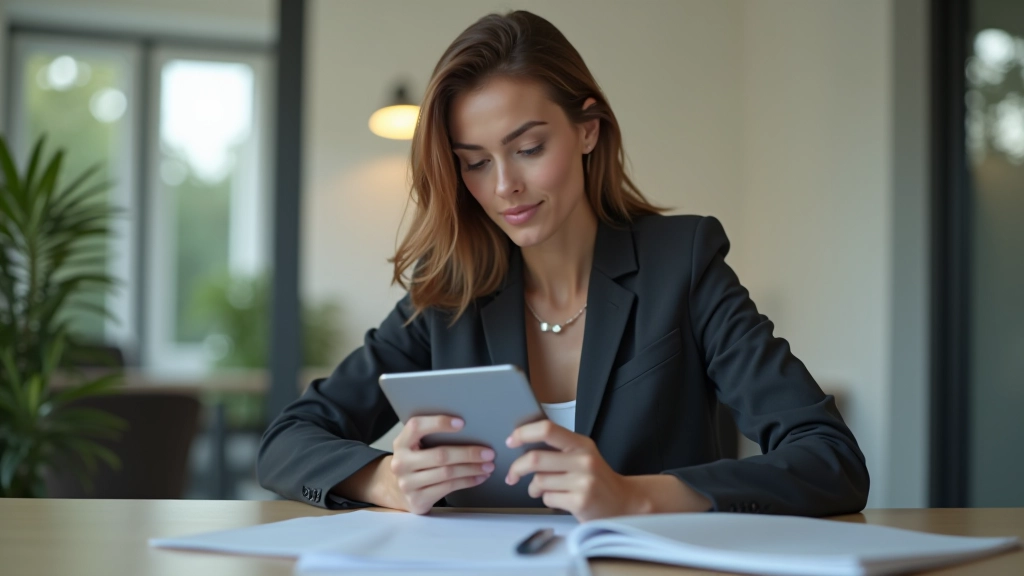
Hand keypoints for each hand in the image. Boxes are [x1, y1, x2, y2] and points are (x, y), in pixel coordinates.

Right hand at [385, 415, 495, 513]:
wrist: (398, 491)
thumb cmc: (416, 462)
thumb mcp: (416, 446)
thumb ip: (432, 437)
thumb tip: (471, 430)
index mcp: (401, 443)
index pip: (416, 426)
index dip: (439, 423)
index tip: (462, 423)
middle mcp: (401, 463)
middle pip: (440, 455)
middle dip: (468, 453)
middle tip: (489, 452)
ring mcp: (408, 483)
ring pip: (447, 473)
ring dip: (472, 469)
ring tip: (488, 466)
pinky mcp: (418, 500)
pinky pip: (448, 488)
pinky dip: (468, 481)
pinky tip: (479, 477)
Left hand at [504, 420, 640, 521]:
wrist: (624, 502)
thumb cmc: (596, 479)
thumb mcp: (582, 456)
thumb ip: (558, 450)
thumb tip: (522, 447)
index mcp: (581, 443)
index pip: (547, 429)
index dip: (524, 433)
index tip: (511, 440)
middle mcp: (583, 459)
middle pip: (535, 459)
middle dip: (517, 468)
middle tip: (512, 475)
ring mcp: (583, 481)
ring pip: (539, 481)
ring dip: (535, 488)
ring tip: (543, 490)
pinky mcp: (580, 502)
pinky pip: (548, 498)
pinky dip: (547, 500)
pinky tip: (559, 500)